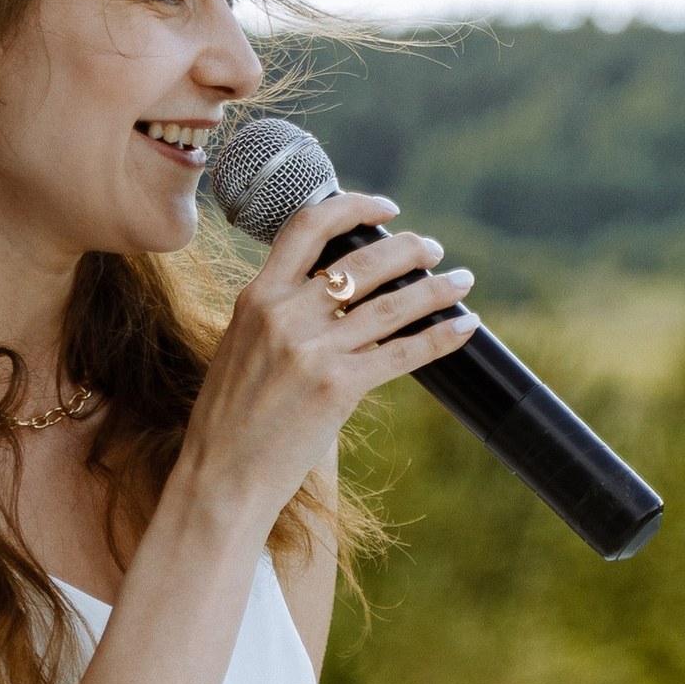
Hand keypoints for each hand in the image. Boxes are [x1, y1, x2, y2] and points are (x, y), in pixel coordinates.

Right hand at [182, 189, 479, 529]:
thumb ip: (277, 315)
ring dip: (438, 288)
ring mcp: (312, 350)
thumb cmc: (230, 420)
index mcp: (256, 297)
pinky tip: (464, 326)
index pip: (308, 226)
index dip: (354, 207)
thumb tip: (330, 295)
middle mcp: (284, 315)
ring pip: (393, 304)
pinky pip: (404, 352)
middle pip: (364, 260)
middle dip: (410, 248)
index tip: (386, 209)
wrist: (220, 477)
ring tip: (462, 281)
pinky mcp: (338, 387)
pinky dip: (441, 336)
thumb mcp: (240, 347)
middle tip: (434, 249)